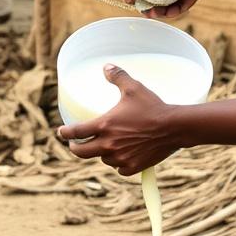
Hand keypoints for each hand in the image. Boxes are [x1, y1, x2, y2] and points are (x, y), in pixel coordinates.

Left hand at [55, 65, 181, 174]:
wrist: (174, 127)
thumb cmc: (153, 107)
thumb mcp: (134, 88)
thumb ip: (118, 77)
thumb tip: (106, 66)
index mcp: (104, 126)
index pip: (75, 132)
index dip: (65, 133)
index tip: (61, 132)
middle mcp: (109, 144)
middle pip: (81, 152)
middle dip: (75, 148)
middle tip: (75, 145)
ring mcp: (120, 157)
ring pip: (102, 159)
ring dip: (101, 153)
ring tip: (106, 146)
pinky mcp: (133, 167)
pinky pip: (118, 168)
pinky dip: (118, 163)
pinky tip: (122, 156)